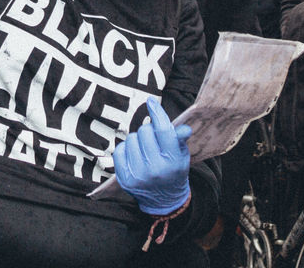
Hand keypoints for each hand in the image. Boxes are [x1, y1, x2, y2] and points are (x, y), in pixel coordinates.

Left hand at [114, 98, 191, 215]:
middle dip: (149, 130)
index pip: (163, 131)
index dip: (157, 113)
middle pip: (144, 131)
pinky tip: (135, 157)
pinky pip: (119, 150)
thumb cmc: (174, 172)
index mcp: (173, 162)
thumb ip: (179, 140)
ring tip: (145, 150)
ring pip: (131, 139)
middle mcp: (155, 169)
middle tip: (154, 139)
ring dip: (137, 140)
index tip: (151, 101)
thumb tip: (183, 128)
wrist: (165, 201)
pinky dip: (126, 150)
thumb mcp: (182, 156)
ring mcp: (138, 175)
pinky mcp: (124, 179)